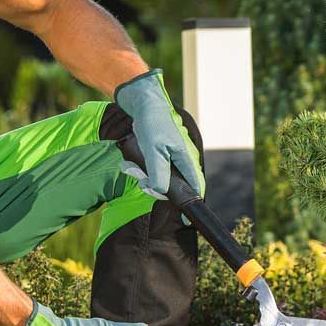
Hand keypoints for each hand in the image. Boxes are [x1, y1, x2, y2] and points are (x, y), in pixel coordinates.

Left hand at [113, 68, 203, 199]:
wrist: (143, 106)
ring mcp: (169, 158)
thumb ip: (159, 174)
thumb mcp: (154, 152)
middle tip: (143, 184)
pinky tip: (131, 164)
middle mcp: (180, 160)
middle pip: (174, 186)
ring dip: (145, 177)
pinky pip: (152, 170)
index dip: (191, 203)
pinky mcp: (158, 155)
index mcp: (185, 159)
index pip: (195, 186)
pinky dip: (141, 170)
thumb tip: (160, 192)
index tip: (184, 219)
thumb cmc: (152, 125)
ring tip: (132, 168)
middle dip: (156, 188)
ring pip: (160, 179)